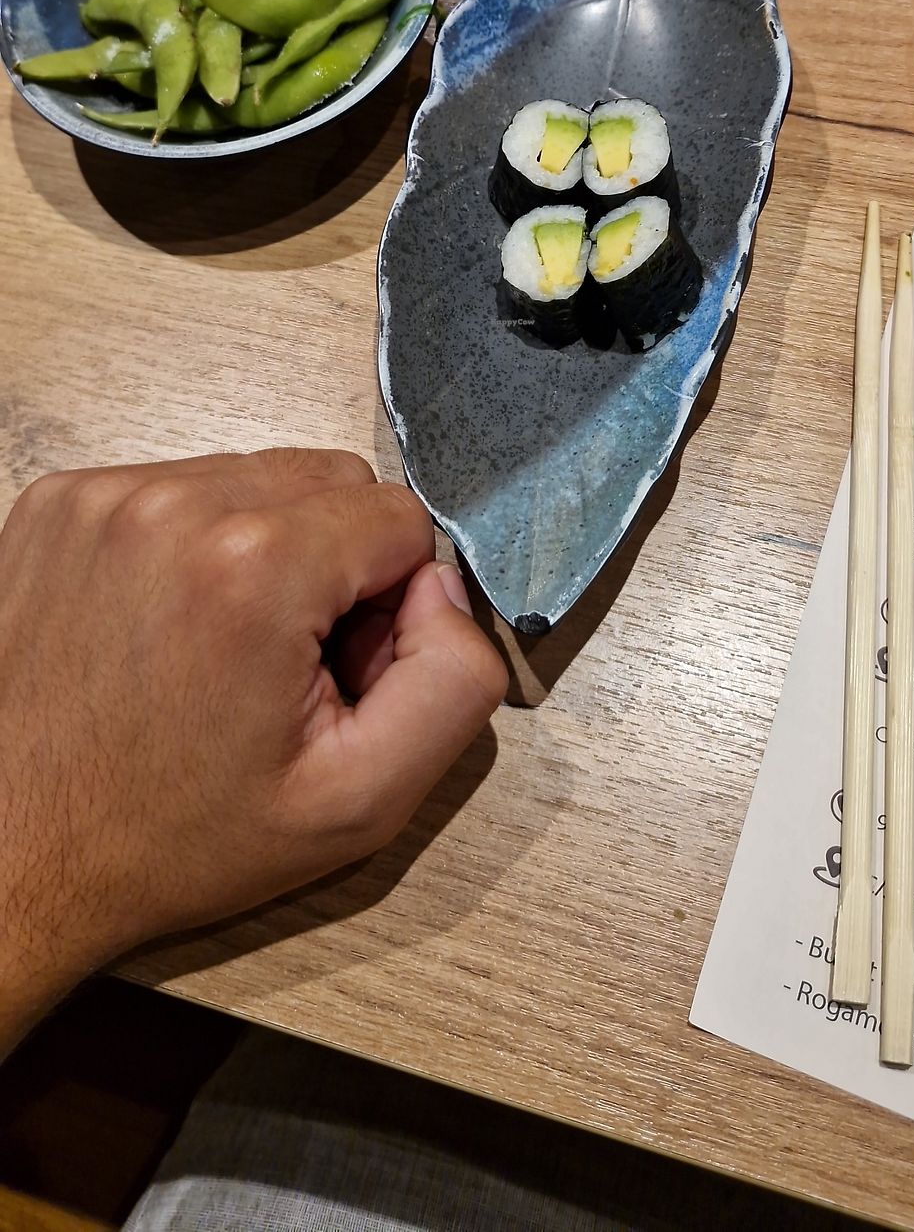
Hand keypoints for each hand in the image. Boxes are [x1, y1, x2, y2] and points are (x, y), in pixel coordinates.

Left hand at [0, 448, 506, 1054]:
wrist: (15, 852)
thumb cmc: (163, 837)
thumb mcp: (357, 802)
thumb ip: (453, 683)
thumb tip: (448, 590)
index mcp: (254, 567)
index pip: (402, 517)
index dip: (392, 603)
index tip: (336, 671)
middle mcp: (173, 505)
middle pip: (333, 482)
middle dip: (334, 566)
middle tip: (284, 666)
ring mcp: (106, 496)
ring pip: (258, 478)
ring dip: (266, 549)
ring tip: (220, 650)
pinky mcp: (62, 501)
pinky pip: (182, 487)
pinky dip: (194, 545)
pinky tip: (167, 628)